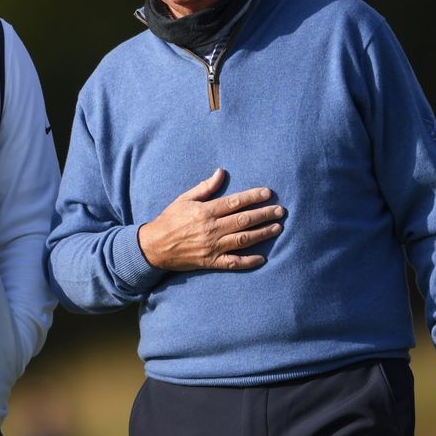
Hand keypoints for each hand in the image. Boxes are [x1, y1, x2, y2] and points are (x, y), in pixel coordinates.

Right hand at [137, 168, 283, 271]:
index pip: (235, 202)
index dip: (253, 197)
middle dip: (264, 214)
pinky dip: (249, 261)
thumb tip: (221, 172)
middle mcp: (212, 229)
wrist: (155, 246)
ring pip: (243, 240)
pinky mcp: (211, 261)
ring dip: (262, 234)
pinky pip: (233, 263)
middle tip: (281, 211)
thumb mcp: (184, 199)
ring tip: (277, 228)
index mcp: (206, 211)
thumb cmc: (170, 219)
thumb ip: (205, 187)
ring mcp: (213, 246)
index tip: (268, 193)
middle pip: (244, 220)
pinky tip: (262, 258)